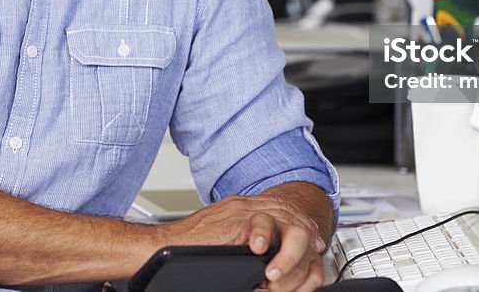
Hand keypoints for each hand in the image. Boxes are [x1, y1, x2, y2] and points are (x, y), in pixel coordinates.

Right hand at [160, 193, 327, 291]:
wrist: (162, 247)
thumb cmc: (189, 249)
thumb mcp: (227, 241)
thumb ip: (247, 242)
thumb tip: (268, 259)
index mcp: (247, 210)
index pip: (287, 212)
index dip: (305, 227)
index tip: (316, 243)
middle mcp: (247, 206)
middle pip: (292, 213)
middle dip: (307, 238)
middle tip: (312, 256)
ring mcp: (240, 211)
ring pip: (285, 219)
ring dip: (291, 250)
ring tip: (283, 271)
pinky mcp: (231, 220)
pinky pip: (259, 224)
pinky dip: (267, 239)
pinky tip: (263, 254)